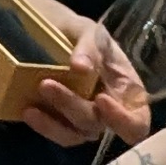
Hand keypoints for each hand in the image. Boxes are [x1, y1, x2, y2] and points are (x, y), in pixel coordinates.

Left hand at [23, 12, 150, 148]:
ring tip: (34, 101)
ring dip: (54, 122)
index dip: (124, 121)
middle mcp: (109, 110)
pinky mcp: (61, 123)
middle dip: (73, 106)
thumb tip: (81, 67)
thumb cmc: (77, 31)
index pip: (137, 121)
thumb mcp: (87, 30)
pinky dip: (43, 125)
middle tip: (46, 84)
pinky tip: (28, 111)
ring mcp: (84, 120)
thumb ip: (90, 46)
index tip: (101, 99)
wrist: (46, 32)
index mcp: (126, 90)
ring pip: (75, 134)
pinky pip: (56, 133)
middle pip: (97, 124)